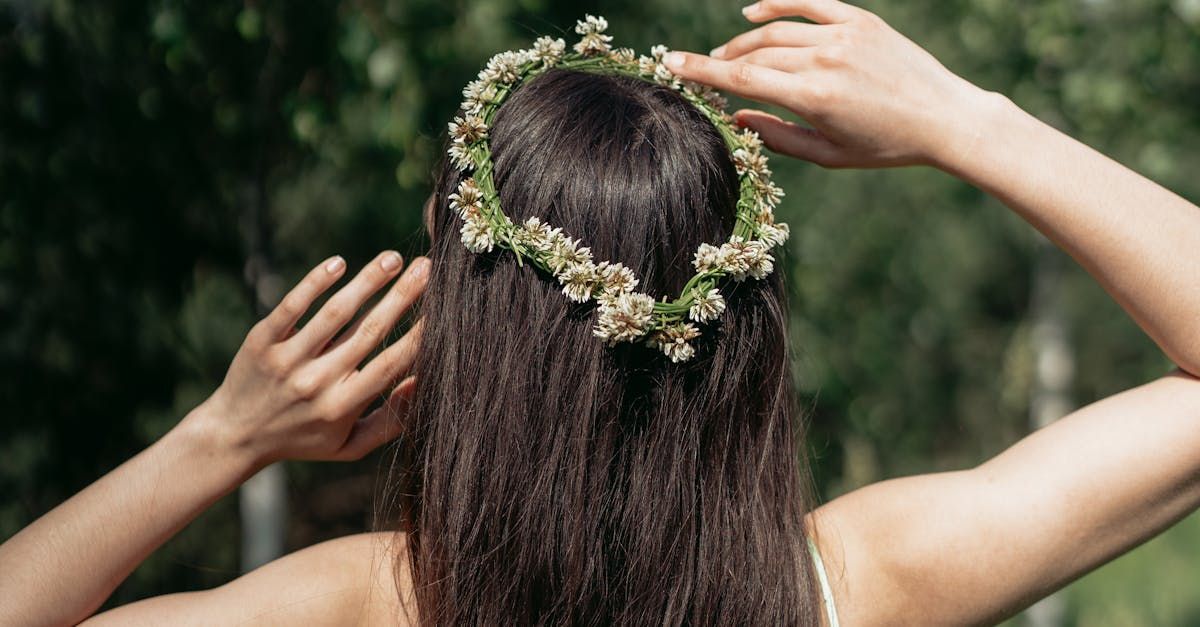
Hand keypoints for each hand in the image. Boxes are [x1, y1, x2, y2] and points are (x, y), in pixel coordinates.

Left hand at [187, 251, 429, 465]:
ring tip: (393, 258)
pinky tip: (339, 262)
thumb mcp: (349, 446)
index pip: (390, 364)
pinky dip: (316, 282)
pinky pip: (293, 306)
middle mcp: (316, 382)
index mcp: (342, 407)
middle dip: (403, 296)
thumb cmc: (302, 438)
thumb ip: (390, 422)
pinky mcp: (262, 341)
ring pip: (335, 313)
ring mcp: (287, 360)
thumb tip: (423, 381)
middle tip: (428, 268)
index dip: (420, 335)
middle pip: (369, 331)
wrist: (233, 435)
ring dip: (367, 281)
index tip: (443, 309)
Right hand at [663, 0, 1000, 168]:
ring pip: (776, 30)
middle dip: (720, 61)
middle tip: (701, 72)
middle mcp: (825, 59)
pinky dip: (777, 6)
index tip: (670, 64)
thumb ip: (777, 137)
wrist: (943, 118)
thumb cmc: (885, 146)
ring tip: (728, 55)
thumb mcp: (828, 155)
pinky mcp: (861, 21)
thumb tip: (736, 118)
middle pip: (754, 54)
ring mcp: (844, 35)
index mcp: (813, 96)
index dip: (702, 71)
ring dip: (744, 41)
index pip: (743, 78)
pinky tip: (753, 14)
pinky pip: (809, 4)